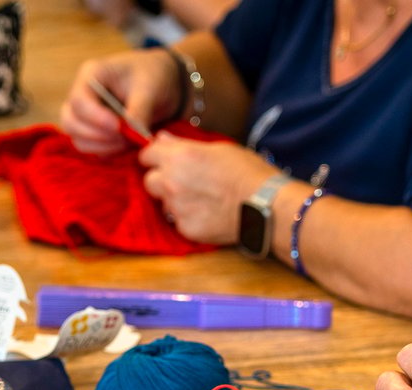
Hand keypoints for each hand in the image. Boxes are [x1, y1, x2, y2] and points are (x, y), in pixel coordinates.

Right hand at [61, 49, 178, 155]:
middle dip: (97, 135)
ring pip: (77, 139)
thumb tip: (131, 133)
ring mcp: (84, 115)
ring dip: (102, 146)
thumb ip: (139, 110)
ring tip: (128, 141)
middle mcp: (82, 95)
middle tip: (125, 137)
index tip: (118, 126)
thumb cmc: (153, 76)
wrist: (161, 83)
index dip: (95, 117)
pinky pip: (90, 148)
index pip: (79, 100)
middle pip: (71, 122)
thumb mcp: (150, 89)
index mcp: (92, 74)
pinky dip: (106, 151)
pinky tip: (126, 144)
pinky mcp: (92, 131)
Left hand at [137, 136, 278, 244]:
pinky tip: (206, 213)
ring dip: (174, 200)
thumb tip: (163, 139)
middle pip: (149, 181)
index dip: (155, 157)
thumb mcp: (218, 147)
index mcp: (179, 156)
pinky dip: (187, 218)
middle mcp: (172, 182)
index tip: (163, 160)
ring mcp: (176, 207)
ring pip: (163, 203)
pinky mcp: (184, 228)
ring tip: (200, 199)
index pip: (147, 155)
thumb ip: (185, 145)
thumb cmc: (247, 170)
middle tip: (182, 181)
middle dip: (161, 180)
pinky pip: (177, 221)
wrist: (265, 204)